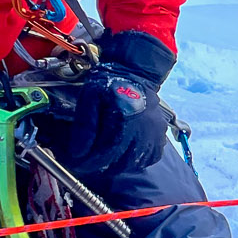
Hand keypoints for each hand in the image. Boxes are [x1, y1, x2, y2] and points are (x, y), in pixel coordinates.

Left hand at [43, 31, 175, 179]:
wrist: (135, 71)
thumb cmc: (110, 83)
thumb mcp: (90, 98)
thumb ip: (84, 126)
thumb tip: (78, 153)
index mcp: (124, 120)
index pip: (105, 154)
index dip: (89, 163)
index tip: (77, 164)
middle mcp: (143, 131)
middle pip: (120, 163)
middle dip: (102, 166)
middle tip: (88, 162)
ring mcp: (155, 134)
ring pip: (134, 164)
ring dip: (118, 165)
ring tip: (104, 158)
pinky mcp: (161, 135)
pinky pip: (149, 158)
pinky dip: (135, 161)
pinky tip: (124, 153)